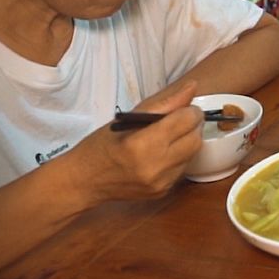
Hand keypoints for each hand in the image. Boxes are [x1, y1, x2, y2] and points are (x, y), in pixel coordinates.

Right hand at [57, 79, 202, 205]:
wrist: (84, 182)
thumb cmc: (100, 145)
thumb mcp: (127, 119)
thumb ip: (163, 104)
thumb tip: (192, 87)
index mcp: (142, 144)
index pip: (185, 122)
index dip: (190, 111)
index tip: (184, 108)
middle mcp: (155, 166)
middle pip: (195, 140)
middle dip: (193, 126)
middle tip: (181, 119)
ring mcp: (161, 182)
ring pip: (193, 155)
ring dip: (188, 141)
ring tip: (171, 135)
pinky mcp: (163, 192)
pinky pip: (183, 169)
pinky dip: (179, 157)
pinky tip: (163, 152)